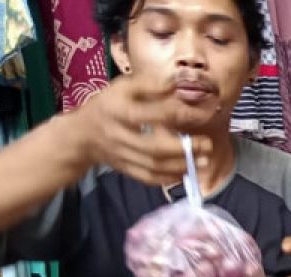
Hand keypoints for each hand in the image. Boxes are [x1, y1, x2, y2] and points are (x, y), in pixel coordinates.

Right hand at [71, 75, 210, 185]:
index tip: (203, 115)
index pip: (153, 114)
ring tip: (204, 161)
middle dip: (184, 149)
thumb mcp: (122, 87)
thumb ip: (150, 85)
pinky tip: (185, 173)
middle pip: (154, 147)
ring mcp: (122, 156)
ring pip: (154, 166)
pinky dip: (169, 178)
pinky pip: (148, 178)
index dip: (180, 115)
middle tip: (208, 145)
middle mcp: (120, 136)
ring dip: (182, 166)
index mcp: (119, 111)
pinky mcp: (125, 170)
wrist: (82, 134)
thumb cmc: (108, 105)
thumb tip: (178, 83)